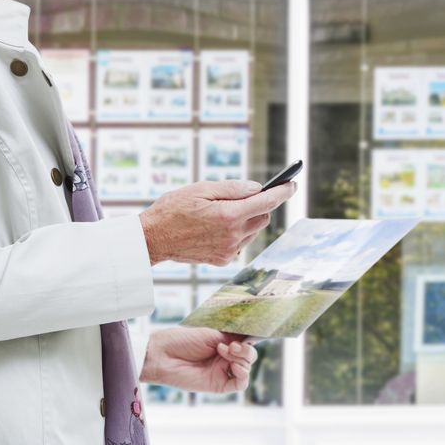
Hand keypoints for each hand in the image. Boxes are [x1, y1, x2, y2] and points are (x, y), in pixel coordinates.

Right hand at [139, 179, 295, 265]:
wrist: (152, 239)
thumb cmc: (173, 209)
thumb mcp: (202, 189)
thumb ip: (233, 188)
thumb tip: (257, 188)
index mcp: (229, 215)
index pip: (267, 202)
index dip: (283, 192)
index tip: (291, 185)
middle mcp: (233, 236)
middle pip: (263, 217)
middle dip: (259, 205)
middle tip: (242, 197)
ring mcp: (229, 250)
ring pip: (253, 231)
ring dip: (247, 219)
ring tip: (222, 212)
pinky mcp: (222, 260)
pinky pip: (241, 243)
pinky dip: (237, 233)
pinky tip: (216, 228)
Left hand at [140, 327, 259, 393]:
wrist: (163, 355)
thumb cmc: (182, 341)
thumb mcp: (211, 335)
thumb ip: (232, 339)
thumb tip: (250, 339)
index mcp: (224, 344)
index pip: (246, 343)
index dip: (249, 340)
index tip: (246, 334)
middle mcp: (224, 359)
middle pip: (249, 357)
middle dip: (245, 350)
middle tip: (230, 345)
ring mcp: (222, 372)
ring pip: (246, 369)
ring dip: (243, 359)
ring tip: (227, 351)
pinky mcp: (218, 385)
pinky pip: (239, 384)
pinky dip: (242, 375)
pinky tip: (234, 366)